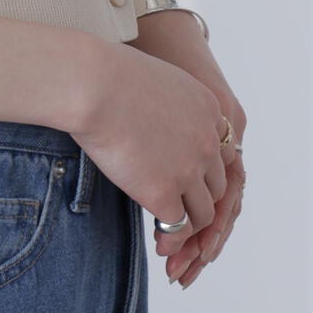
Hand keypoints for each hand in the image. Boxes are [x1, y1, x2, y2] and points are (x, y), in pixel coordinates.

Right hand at [67, 38, 231, 267]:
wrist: (92, 86)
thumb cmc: (107, 74)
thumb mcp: (156, 79)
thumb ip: (167, 103)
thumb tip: (154, 117)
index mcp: (208, 109)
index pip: (220, 150)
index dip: (204, 167)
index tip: (186, 176)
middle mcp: (208, 141)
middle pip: (217, 183)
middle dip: (200, 198)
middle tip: (180, 208)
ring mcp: (189, 169)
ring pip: (203, 211)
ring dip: (189, 222)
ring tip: (171, 231)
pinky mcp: (164, 193)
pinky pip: (177, 225)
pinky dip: (170, 235)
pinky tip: (158, 237)